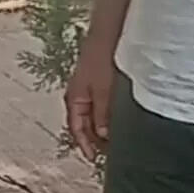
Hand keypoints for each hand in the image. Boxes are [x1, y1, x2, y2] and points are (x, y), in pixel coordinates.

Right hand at [64, 34, 117, 162]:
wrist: (108, 33)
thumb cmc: (101, 59)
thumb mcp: (102, 90)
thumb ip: (102, 114)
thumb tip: (103, 135)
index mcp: (74, 99)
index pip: (77, 129)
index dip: (84, 145)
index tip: (93, 158)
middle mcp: (79, 96)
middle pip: (84, 125)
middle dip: (94, 140)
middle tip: (108, 153)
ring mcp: (89, 89)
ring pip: (93, 117)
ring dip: (102, 129)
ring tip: (116, 140)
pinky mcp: (100, 83)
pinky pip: (100, 107)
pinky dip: (107, 117)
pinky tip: (119, 120)